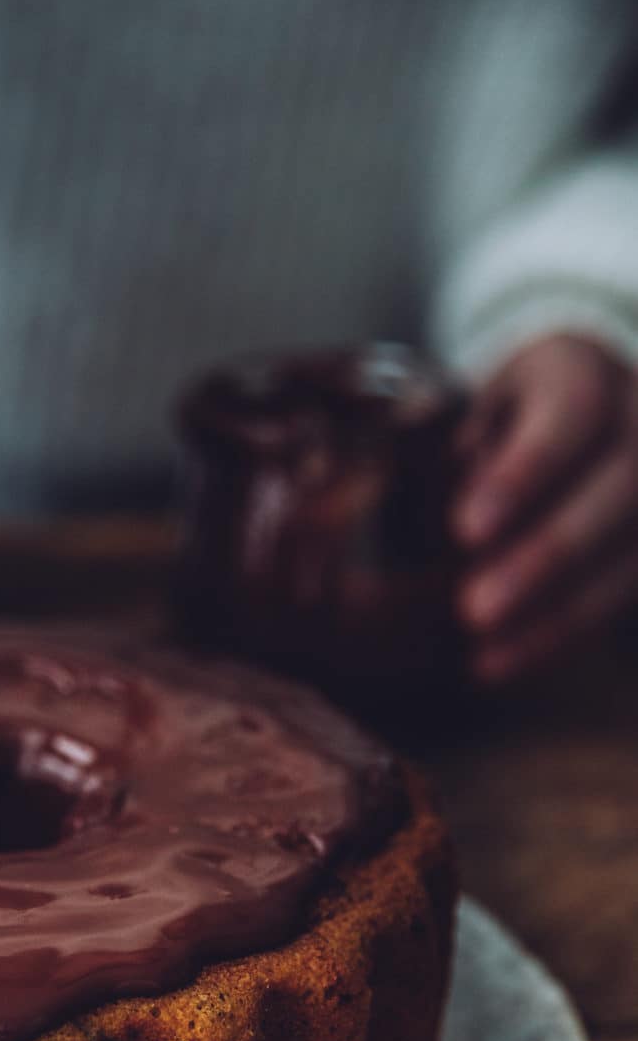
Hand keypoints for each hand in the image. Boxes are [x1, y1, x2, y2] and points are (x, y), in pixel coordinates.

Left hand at [455, 334, 637, 683]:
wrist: (570, 414)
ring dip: (560, 615)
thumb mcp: (468, 410)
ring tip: (486, 657)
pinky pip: (623, 595)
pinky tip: (505, 665)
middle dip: (547, 555)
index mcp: (584, 375)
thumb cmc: (500, 418)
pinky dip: (565, 635)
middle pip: (618, 489)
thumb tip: (424, 513)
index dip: (524, 473)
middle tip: (474, 608)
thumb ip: (452, 449)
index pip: (570, 414)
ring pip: (631, 554)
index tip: (466, 528)